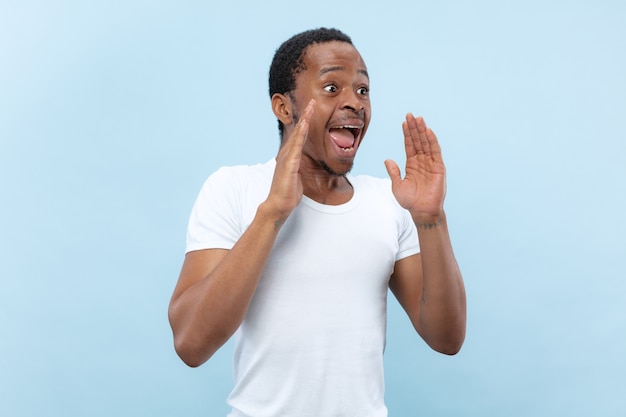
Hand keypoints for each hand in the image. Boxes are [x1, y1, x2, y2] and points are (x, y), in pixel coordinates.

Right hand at [265, 99, 315, 220]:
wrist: (278, 205)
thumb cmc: (288, 192)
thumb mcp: (296, 176)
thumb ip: (299, 167)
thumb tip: (303, 163)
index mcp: (290, 156)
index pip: (300, 136)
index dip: (306, 122)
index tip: (312, 110)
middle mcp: (287, 154)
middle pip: (298, 130)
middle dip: (305, 115)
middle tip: (312, 101)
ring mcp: (287, 158)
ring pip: (297, 135)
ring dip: (304, 121)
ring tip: (310, 108)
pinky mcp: (289, 165)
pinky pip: (296, 147)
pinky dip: (300, 135)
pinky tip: (304, 126)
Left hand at [384, 114, 445, 222]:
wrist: (422, 211)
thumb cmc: (410, 201)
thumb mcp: (397, 185)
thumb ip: (393, 172)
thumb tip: (387, 159)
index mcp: (412, 164)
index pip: (409, 145)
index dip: (407, 134)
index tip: (404, 122)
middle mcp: (422, 161)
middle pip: (418, 141)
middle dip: (414, 128)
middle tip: (410, 115)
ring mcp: (430, 163)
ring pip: (426, 144)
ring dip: (422, 131)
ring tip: (419, 119)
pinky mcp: (438, 168)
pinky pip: (435, 152)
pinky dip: (432, 141)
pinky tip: (428, 131)